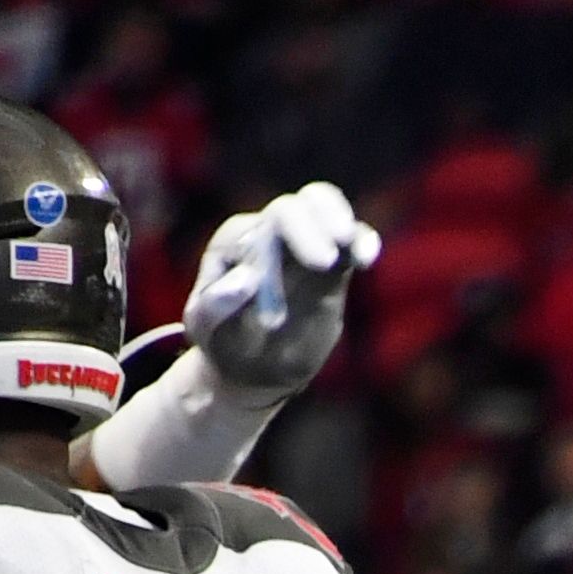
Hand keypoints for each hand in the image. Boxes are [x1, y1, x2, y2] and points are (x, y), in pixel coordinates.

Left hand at [183, 182, 381, 402]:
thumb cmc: (222, 341)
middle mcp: (271, 234)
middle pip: (302, 206)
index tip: (320, 264)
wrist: (251, 367)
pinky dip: (362, 242)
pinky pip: (349, 242)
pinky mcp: (330, 267)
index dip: (300, 235)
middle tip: (332, 259)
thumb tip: (246, 279)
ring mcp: (302, 247)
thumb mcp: (205, 328)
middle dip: (322, 225)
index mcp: (239, 241)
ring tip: (360, 253)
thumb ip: (215, 304)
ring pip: (326, 212)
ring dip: (344, 225)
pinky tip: (367, 256)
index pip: (272, 222)